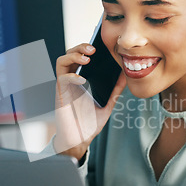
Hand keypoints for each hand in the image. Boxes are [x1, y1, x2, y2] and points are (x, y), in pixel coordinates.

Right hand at [53, 43, 125, 158]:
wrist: (79, 140)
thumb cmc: (88, 123)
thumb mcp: (107, 104)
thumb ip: (115, 90)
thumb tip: (126, 75)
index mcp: (80, 79)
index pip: (80, 57)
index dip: (87, 47)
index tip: (99, 46)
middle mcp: (70, 80)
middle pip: (70, 54)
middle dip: (80, 47)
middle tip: (93, 49)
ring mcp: (64, 87)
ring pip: (61, 61)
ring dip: (73, 56)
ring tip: (87, 58)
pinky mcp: (60, 95)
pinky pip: (62, 79)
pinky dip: (72, 76)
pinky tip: (82, 79)